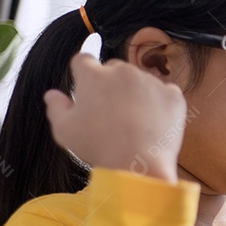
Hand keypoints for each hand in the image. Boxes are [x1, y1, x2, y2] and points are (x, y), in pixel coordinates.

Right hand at [44, 53, 186, 181]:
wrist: (139, 165)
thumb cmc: (98, 147)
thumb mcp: (64, 131)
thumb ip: (56, 107)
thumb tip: (52, 94)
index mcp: (93, 76)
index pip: (83, 61)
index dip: (83, 74)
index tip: (86, 88)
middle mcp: (123, 71)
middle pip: (114, 69)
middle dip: (111, 85)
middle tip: (112, 112)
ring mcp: (150, 81)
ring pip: (140, 81)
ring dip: (136, 94)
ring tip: (133, 123)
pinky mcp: (173, 95)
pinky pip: (164, 94)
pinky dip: (159, 105)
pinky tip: (152, 124)